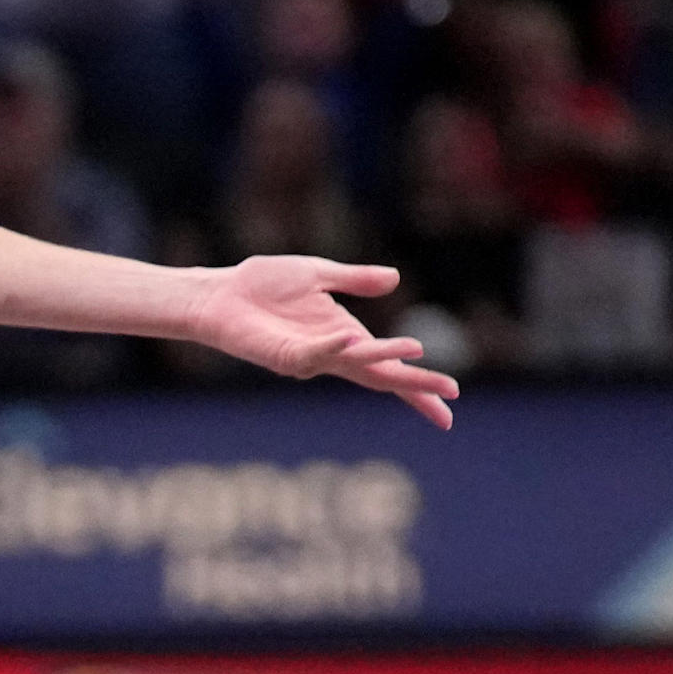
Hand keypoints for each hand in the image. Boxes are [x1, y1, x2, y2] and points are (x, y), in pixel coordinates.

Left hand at [194, 257, 458, 430]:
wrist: (220, 293)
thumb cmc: (263, 285)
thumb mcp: (320, 274)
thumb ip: (356, 279)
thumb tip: (395, 279)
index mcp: (346, 337)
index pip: (389, 368)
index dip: (418, 384)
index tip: (452, 398)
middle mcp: (332, 354)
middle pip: (382, 377)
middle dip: (415, 386)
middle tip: (449, 395)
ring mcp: (309, 358)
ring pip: (355, 366)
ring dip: (384, 360)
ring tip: (416, 351)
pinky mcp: (283, 355)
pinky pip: (313, 355)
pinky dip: (334, 347)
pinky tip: (351, 337)